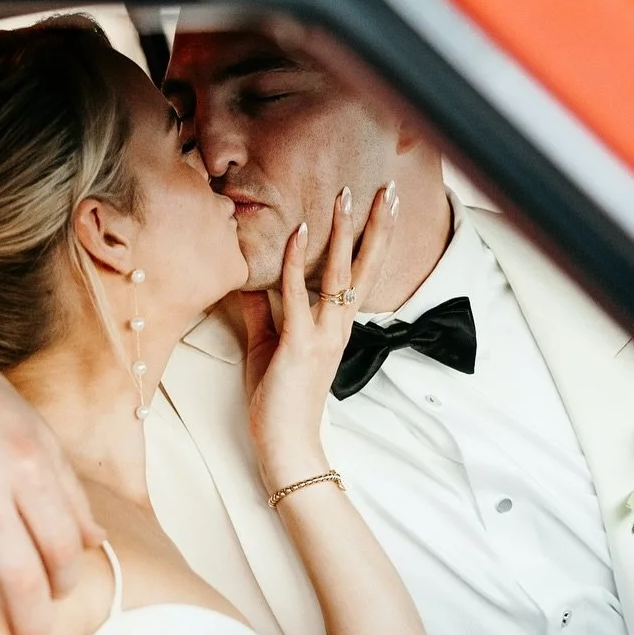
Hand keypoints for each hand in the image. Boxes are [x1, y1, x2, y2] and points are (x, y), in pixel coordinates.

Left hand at [240, 184, 396, 486]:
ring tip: (348, 196)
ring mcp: (322, 335)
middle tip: (386, 188)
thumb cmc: (277, 400)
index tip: (383, 207)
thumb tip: (248, 276)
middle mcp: (337, 327)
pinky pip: (297, 296)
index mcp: (336, 327)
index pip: (360, 274)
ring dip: (344, 233)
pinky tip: (298, 232)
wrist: (285, 445)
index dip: (373, 241)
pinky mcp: (298, 345)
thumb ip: (261, 309)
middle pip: (364, 267)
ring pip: (339, 274)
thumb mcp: (267, 345)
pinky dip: (294, 263)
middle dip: (375, 227)